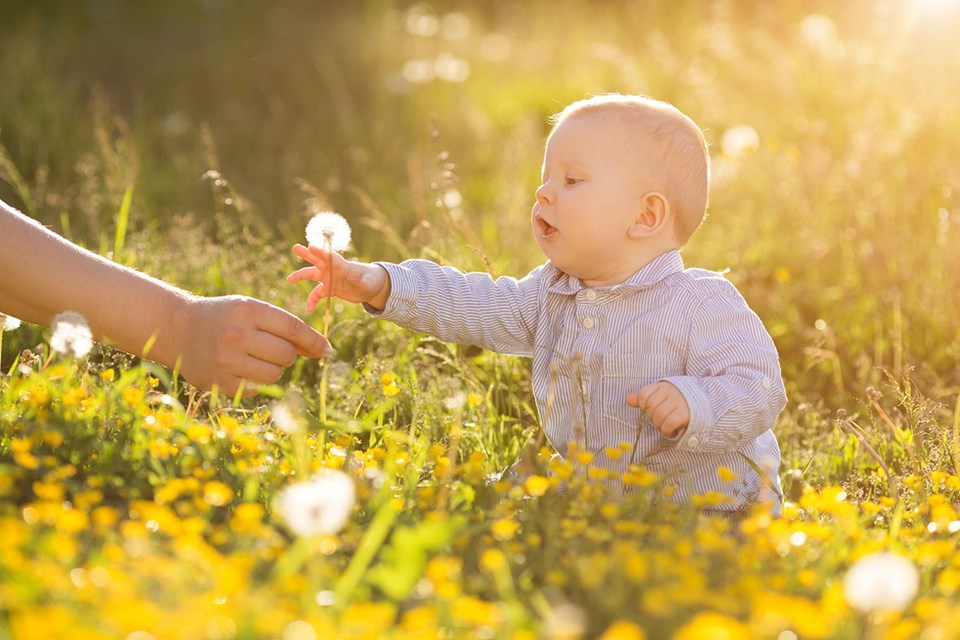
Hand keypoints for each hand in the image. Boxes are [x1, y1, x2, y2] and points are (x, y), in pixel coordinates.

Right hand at [173, 295, 328, 395]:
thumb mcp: (250, 311)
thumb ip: (284, 327)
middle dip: (288, 354)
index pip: (292, 328)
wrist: (178, 329)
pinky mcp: (220, 382)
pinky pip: (257, 388)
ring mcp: (226, 360)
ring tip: (254, 358)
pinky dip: (256, 381)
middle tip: (272, 348)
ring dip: (272, 368)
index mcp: (247, 311)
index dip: (314, 341)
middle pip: (287, 355)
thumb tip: (321, 350)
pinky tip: (239, 368)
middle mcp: (236, 335)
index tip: (327, 350)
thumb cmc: (225, 318)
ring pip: (275, 374)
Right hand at [287, 244, 390, 310]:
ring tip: (289, 279)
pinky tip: (309, 309)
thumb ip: (365, 282)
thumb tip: (365, 284)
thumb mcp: (370, 281)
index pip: (330, 257)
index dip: (321, 252)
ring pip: (312, 275)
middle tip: (295, 248)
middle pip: (317, 260)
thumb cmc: (372, 279)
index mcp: (342, 264)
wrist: (371, 287)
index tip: (311, 247)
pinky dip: (312, 301)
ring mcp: (330, 278)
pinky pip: (317, 294)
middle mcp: (333, 269)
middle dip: (306, 254)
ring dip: (301, 276)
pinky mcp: (330, 289)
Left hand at [626, 381, 689, 437]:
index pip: (644, 395)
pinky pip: (669, 423)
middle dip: (652, 417)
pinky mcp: (686, 413)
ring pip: (659, 415)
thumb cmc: (679, 401)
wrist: (707, 403)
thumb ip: (644, 398)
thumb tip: (628, 399)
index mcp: (663, 386)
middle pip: (650, 407)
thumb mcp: (661, 396)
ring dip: (659, 425)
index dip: (643, 406)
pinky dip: (667, 430)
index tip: (651, 410)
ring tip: (665, 426)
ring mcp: (679, 402)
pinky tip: (671, 431)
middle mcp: (671, 391)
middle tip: (660, 420)